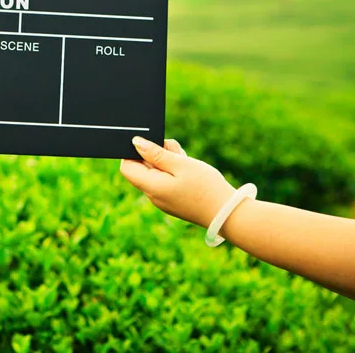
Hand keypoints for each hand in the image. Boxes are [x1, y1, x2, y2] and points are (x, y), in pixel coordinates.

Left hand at [120, 136, 235, 227]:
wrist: (227, 213)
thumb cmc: (205, 187)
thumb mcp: (181, 164)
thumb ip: (156, 153)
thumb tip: (135, 142)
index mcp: (151, 187)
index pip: (127, 167)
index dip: (134, 152)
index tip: (152, 143)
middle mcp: (153, 195)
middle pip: (142, 169)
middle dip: (155, 154)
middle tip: (174, 149)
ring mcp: (163, 200)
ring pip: (156, 173)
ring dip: (167, 161)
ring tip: (184, 157)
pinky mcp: (173, 201)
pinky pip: (166, 182)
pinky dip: (174, 171)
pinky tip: (188, 168)